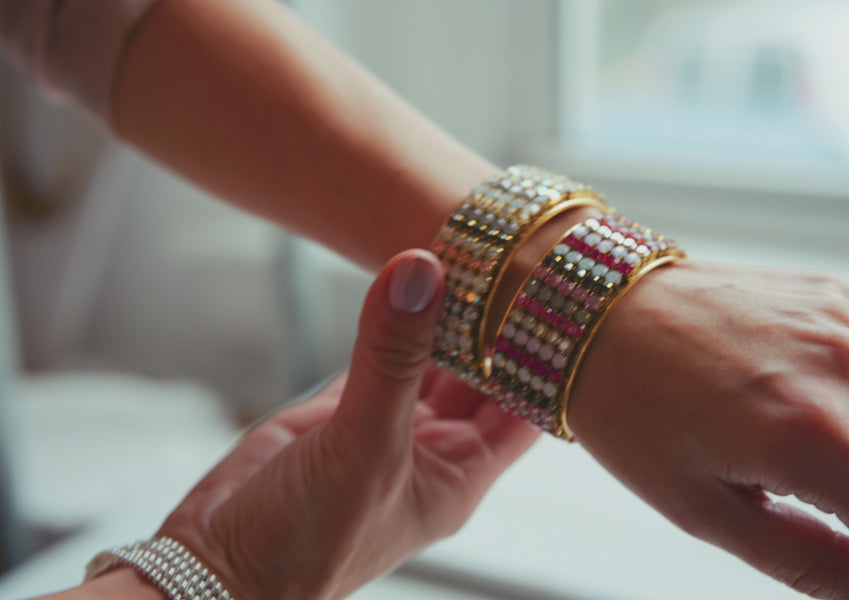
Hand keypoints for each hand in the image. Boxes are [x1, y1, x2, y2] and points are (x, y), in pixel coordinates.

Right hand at [155, 250, 538, 599]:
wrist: (220, 570)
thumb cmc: (306, 543)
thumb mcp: (364, 445)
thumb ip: (391, 358)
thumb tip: (421, 270)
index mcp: (459, 473)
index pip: (525, 405)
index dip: (541, 352)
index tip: (548, 290)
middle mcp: (430, 449)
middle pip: (481, 374)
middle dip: (493, 323)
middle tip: (504, 254)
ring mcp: (384, 426)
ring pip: (429, 359)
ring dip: (443, 315)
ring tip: (463, 253)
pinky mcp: (339, 409)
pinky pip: (378, 354)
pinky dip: (389, 321)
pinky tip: (405, 281)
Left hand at [568, 260, 848, 598]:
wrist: (597, 312)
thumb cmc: (631, 413)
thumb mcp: (703, 509)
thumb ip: (811, 561)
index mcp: (811, 438)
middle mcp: (846, 372)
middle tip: (825, 510)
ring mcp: (846, 325)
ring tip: (807, 459)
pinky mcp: (837, 298)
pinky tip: (826, 415)